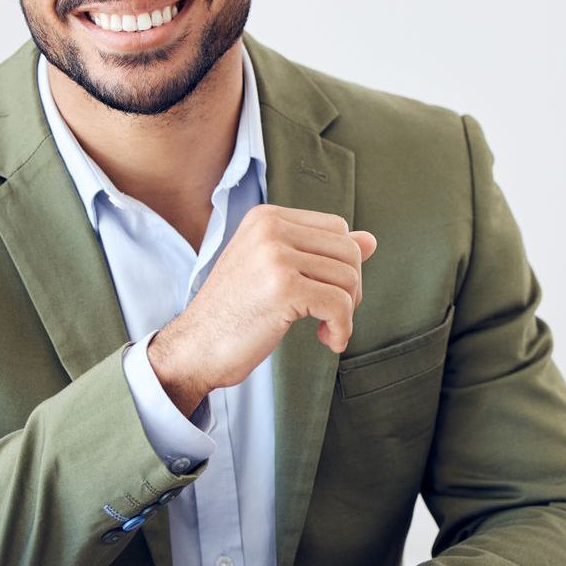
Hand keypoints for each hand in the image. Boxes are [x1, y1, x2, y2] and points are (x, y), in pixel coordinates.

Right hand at [148, 205, 376, 415]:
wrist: (195, 348)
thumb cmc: (234, 314)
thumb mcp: (275, 272)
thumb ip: (319, 252)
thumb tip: (370, 239)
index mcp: (266, 218)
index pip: (337, 228)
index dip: (343, 264)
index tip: (324, 293)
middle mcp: (270, 229)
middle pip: (348, 251)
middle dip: (349, 289)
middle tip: (329, 315)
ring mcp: (275, 256)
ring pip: (348, 278)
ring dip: (345, 312)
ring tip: (325, 329)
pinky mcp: (283, 288)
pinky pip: (340, 304)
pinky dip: (342, 328)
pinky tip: (328, 341)